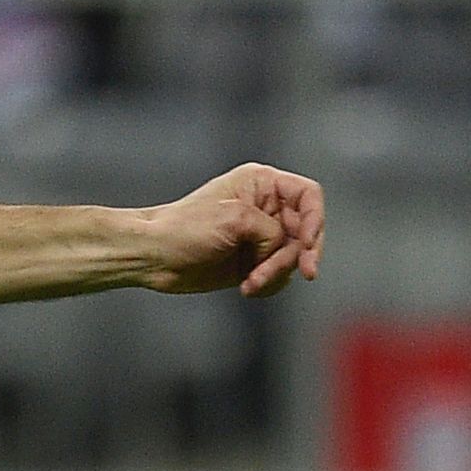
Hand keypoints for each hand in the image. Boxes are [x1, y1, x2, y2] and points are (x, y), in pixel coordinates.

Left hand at [138, 164, 324, 296]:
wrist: (154, 257)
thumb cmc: (185, 229)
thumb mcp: (235, 219)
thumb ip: (271, 230)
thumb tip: (283, 250)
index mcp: (261, 184)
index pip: (309, 196)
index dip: (316, 220)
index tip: (306, 247)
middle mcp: (265, 207)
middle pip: (305, 231)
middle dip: (296, 256)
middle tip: (296, 274)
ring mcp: (260, 236)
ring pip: (293, 257)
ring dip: (277, 273)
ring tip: (251, 282)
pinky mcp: (253, 261)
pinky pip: (279, 275)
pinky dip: (269, 284)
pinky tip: (246, 287)